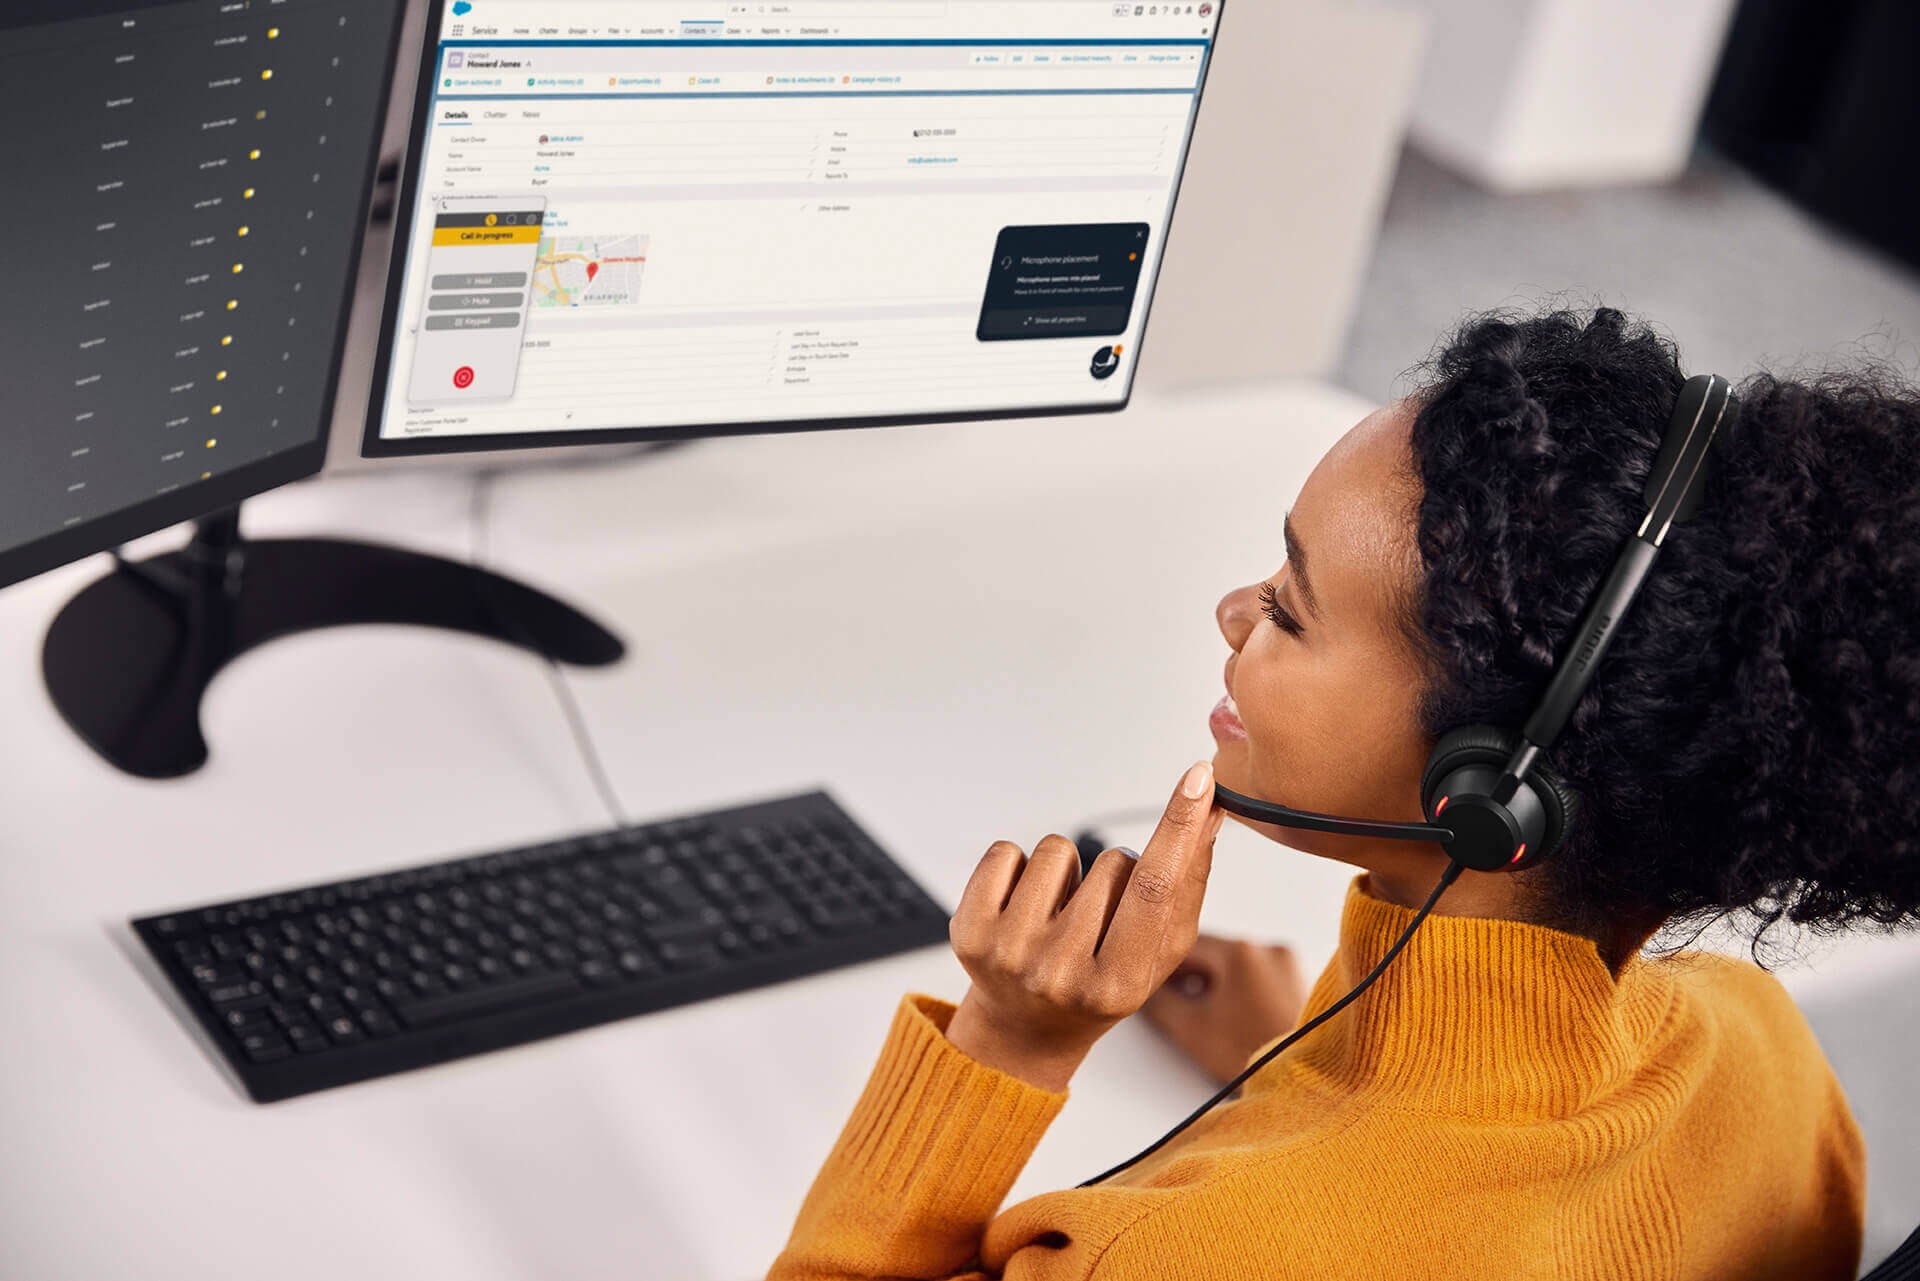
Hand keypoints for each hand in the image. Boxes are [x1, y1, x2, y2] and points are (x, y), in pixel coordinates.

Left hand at [944, 761, 1227, 1091]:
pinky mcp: (969, 931)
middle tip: (1101, 917)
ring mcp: (1009, 953)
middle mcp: (1060, 973)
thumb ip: (1189, 883)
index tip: (1198, 778)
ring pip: (1057, 849)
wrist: (1027, 1028)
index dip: (1179, 826)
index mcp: (1118, 984)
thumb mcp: (1160, 950)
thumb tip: (1210, 814)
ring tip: (1060, 914)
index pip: (1155, 888)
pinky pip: (1005, 851)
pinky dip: (1019, 868)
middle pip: (1112, 862)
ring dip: (1066, 870)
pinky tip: (1025, 906)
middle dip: (1117, 871)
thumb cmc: (1104, 982)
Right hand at [1140, 934, 1307, 1084]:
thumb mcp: (1192, 1030)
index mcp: (1240, 951)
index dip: (1162, 964)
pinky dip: (1240, 989)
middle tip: (1173, 1002)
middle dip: (1190, 976)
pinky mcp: (1300, 979)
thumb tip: (1145, 990)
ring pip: (1235, 965)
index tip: (1149, 982)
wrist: (1311, 1081)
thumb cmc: (1255, 1056)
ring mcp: (1288, 962)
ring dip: (1215, 983)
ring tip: (1204, 1015)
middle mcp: (1267, 947)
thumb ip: (1160, 1003)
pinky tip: (1231, 1016)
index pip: (1186, 944)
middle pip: (1213, 953)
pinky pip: (1258, 975)